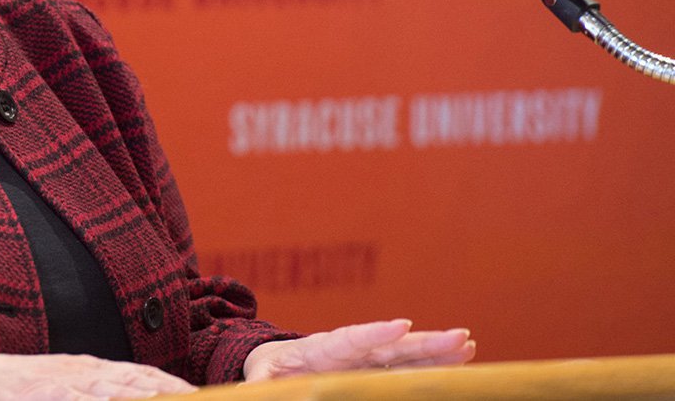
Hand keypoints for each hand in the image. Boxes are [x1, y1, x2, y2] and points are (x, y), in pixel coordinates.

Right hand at [0, 352, 196, 399]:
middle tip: (199, 397)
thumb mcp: (52, 388)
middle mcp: (78, 372)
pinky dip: (102, 399)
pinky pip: (79, 398)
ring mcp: (60, 383)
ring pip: (114, 388)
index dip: (170, 384)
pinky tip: (119, 399)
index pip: (139, 375)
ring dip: (145, 393)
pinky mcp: (41, 394)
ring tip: (175, 398)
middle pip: (136, 379)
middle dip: (170, 390)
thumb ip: (83, 392)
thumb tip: (115, 395)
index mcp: (83, 370)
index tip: (198, 393)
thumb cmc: (5, 391)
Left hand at [243, 319, 475, 380]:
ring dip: (437, 350)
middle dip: (424, 343)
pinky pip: (407, 366)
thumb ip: (259, 387)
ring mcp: (364, 358)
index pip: (349, 339)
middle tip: (460, 336)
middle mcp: (348, 351)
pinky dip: (433, 362)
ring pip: (405, 354)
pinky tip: (462, 356)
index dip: (373, 333)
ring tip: (468, 343)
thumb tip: (251, 394)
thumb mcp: (258, 380)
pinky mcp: (373, 368)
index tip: (400, 325)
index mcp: (319, 350)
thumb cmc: (264, 372)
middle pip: (389, 346)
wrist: (271, 360)